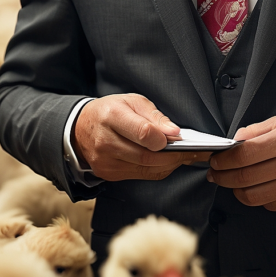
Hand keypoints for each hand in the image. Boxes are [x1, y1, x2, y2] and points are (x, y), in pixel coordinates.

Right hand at [74, 94, 204, 181]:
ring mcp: (106, 162)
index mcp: (111, 116)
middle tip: (196, 152)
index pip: (142, 133)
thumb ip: (154, 116)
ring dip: (170, 164)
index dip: (164, 138)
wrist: (80, 129)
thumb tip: (174, 132)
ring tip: (186, 156)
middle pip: (147, 155)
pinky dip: (159, 169)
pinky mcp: (109, 174)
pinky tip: (169, 161)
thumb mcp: (132, 101)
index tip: (179, 137)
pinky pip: (141, 175)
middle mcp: (105, 142)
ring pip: (146, 168)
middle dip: (175, 155)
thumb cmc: (110, 111)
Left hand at [206, 116, 275, 211]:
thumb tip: (232, 144)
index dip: (224, 159)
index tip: (215, 159)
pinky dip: (254, 196)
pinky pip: (266, 204)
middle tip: (214, 173)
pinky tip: (252, 186)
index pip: (245, 154)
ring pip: (252, 196)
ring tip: (230, 181)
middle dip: (222, 176)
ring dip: (234, 190)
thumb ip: (254, 131)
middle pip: (245, 177)